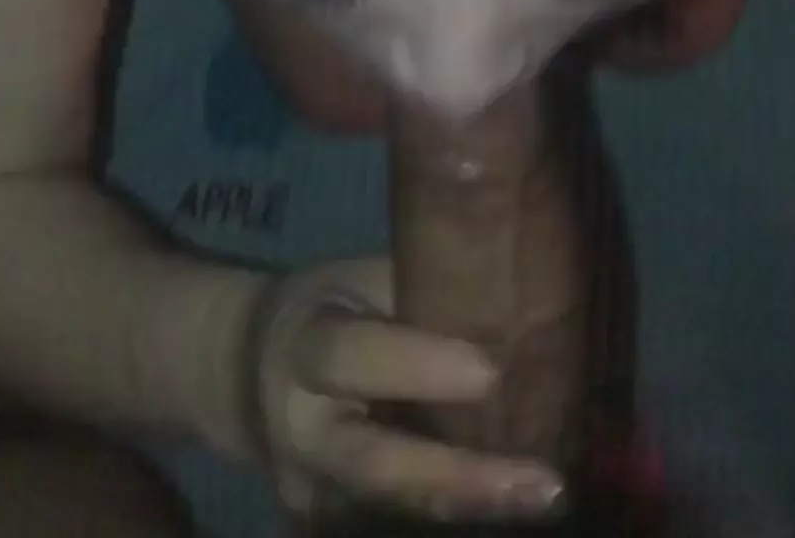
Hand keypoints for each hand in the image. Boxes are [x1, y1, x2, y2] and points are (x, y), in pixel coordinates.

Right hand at [250, 254, 564, 520]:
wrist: (248, 372)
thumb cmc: (327, 307)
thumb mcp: (361, 281)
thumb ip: (423, 291)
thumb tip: (520, 286)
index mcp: (306, 347)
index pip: (352, 358)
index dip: (418, 367)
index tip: (492, 370)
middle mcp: (304, 432)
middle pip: (374, 467)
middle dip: (460, 479)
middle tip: (545, 484)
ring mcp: (314, 492)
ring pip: (393, 509)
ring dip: (474, 508)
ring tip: (546, 498)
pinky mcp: (329, 523)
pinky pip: (396, 523)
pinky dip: (458, 515)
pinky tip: (514, 506)